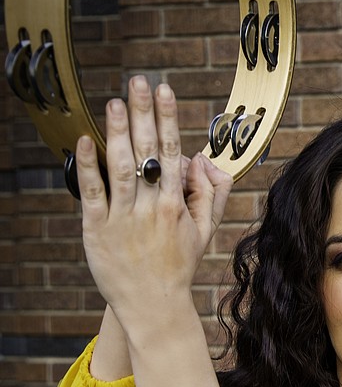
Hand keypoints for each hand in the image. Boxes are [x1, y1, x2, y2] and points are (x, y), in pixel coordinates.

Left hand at [76, 75, 231, 331]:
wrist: (154, 305)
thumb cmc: (179, 266)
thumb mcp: (205, 232)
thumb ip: (211, 193)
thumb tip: (205, 158)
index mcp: (177, 205)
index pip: (172, 152)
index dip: (168, 119)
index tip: (165, 91)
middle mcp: (151, 207)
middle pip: (146, 152)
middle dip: (143, 114)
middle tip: (139, 82)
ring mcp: (123, 218)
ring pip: (121, 167)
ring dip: (118, 132)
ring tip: (116, 102)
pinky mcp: (98, 229)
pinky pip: (93, 192)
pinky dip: (89, 166)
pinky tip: (86, 141)